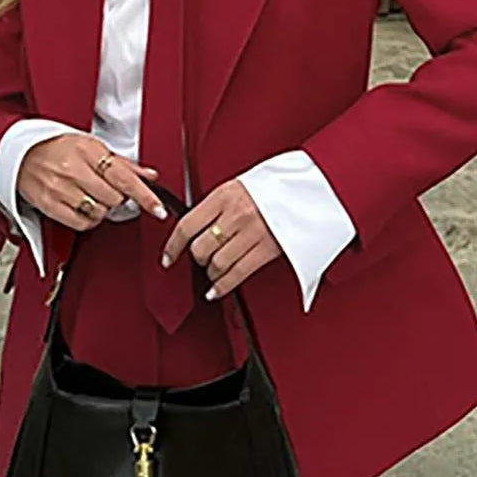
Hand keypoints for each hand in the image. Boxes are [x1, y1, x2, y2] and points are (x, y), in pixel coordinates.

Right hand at [17, 134, 169, 231]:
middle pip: (114, 198)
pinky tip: (83, 207)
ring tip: (91, 195)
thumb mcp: (91, 146)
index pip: (124, 177)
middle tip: (108, 188)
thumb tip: (149, 175)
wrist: (18, 153)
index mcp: (87, 150)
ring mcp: (59, 189)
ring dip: (102, 208)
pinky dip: (88, 219)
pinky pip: (82, 223)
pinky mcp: (49, 206)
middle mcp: (73, 170)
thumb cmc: (56, 148)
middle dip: (118, 197)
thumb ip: (123, 163)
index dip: (145, 195)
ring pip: (99, 212)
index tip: (158, 209)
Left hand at [162, 179, 282, 299]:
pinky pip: (238, 273)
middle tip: (200, 258)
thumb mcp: (239, 185)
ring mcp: (252, 233)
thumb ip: (217, 205)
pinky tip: (215, 290)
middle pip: (201, 248)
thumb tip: (195, 227)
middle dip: (197, 258)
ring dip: (211, 272)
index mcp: (225, 195)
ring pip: (217, 264)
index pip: (187, 225)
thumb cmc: (274, 186)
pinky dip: (222, 286)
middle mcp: (236, 214)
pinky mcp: (267, 249)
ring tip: (212, 271)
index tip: (168, 257)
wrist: (307, 188)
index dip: (173, 245)